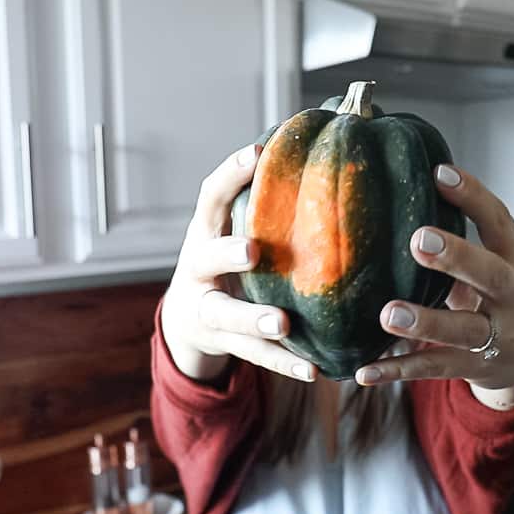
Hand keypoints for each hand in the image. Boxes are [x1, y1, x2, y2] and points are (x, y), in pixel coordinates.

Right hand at [160, 144, 317, 382]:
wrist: (188, 319)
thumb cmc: (228, 257)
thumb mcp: (233, 226)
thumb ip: (266, 200)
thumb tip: (325, 143)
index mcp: (205, 230)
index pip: (212, 196)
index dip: (231, 173)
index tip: (256, 151)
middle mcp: (199, 267)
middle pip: (206, 257)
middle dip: (227, 252)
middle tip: (253, 251)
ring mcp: (207, 308)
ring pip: (226, 316)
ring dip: (254, 320)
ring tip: (283, 324)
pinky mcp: (224, 343)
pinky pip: (254, 357)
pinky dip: (283, 363)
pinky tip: (311, 370)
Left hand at [354, 165, 513, 409]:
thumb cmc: (499, 296)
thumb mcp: (497, 262)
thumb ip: (463, 237)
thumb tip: (407, 190)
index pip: (500, 221)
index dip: (474, 197)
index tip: (439, 173)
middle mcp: (512, 297)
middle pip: (491, 276)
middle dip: (457, 258)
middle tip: (419, 240)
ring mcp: (497, 336)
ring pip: (463, 330)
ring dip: (426, 321)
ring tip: (388, 314)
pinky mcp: (476, 367)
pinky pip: (435, 368)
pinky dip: (399, 370)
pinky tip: (365, 370)